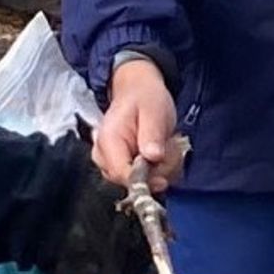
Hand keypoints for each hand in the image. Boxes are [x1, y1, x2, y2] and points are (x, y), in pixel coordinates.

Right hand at [95, 55, 180, 187]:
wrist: (139, 90)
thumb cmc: (145, 97)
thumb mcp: (153, 110)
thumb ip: (152, 134)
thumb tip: (153, 157)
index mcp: (108, 141)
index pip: (121, 174)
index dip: (144, 180)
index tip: (164, 177)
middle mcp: (105, 157)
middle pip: (132, 182)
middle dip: (157, 170)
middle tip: (169, 148)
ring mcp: (113, 164)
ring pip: (142, 183)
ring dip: (162, 168)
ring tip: (166, 145)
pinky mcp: (124, 168)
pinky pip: (146, 180)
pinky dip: (161, 169)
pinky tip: (163, 152)